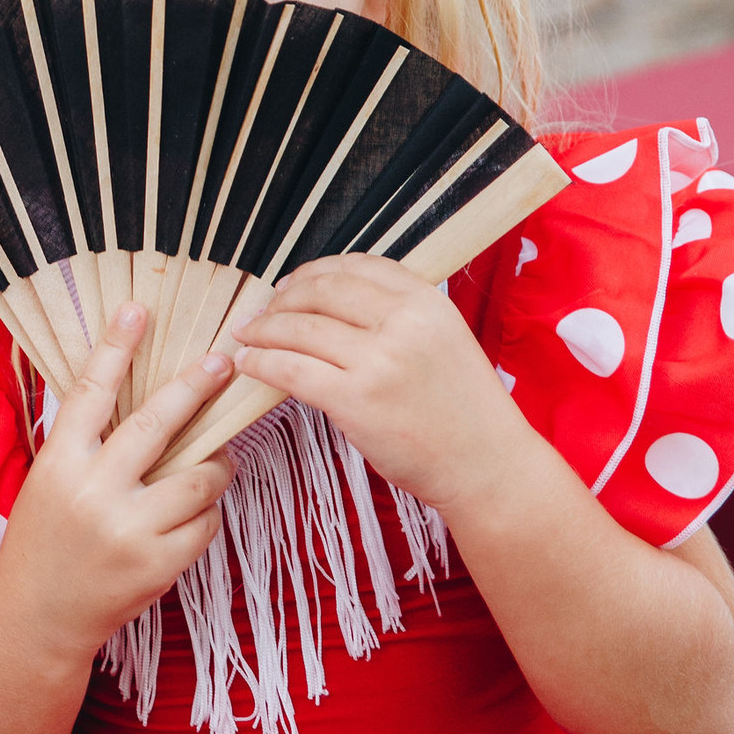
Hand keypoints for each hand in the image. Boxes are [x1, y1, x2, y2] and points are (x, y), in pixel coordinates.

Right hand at [0, 306, 233, 662]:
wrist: (39, 618)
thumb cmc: (44, 541)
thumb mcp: (49, 481)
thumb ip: (86, 443)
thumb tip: (137, 389)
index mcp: (59, 464)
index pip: (91, 392)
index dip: (116, 347)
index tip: (138, 310)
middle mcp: (93, 494)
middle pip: (156, 423)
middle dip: (196, 386)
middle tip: (222, 361)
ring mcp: (129, 532)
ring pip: (199, 476)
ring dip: (216, 461)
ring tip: (217, 456)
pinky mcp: (159, 566)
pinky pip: (205, 522)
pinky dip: (206, 510)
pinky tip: (193, 510)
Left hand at [231, 254, 535, 521]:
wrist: (487, 466)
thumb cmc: (463, 410)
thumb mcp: (443, 340)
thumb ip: (399, 316)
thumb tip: (332, 302)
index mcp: (426, 301)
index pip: (356, 267)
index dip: (314, 272)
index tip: (290, 284)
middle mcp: (404, 323)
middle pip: (321, 292)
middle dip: (281, 299)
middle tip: (261, 312)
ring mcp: (379, 361)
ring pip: (299, 329)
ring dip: (263, 330)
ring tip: (246, 336)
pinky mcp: (355, 400)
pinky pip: (291, 370)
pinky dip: (261, 363)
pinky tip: (249, 364)